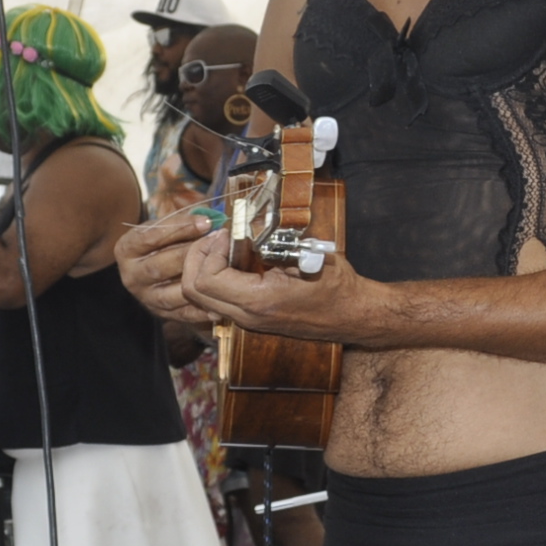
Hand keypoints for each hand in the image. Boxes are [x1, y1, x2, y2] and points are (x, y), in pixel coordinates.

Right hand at [116, 209, 214, 320]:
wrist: (156, 265)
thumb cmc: (164, 240)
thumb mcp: (165, 226)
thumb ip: (182, 222)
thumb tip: (209, 221)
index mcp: (126, 249)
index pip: (150, 237)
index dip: (180, 228)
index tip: (206, 222)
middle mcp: (131, 276)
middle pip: (159, 267)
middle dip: (190, 254)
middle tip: (217, 244)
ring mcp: (145, 297)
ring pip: (170, 294)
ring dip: (196, 281)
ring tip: (220, 269)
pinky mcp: (161, 314)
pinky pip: (182, 314)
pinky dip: (201, 308)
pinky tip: (219, 301)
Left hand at [176, 226, 385, 344]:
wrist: (353, 317)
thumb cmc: (337, 287)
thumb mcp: (309, 257)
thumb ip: (276, 244)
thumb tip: (248, 224)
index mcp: (259, 301)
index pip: (206, 280)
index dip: (208, 251)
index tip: (227, 234)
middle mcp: (247, 316)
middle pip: (192, 292)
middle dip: (196, 258)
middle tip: (216, 238)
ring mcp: (247, 321)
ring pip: (200, 299)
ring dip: (202, 268)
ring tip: (222, 247)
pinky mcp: (250, 319)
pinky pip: (215, 301)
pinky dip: (213, 279)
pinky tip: (233, 262)